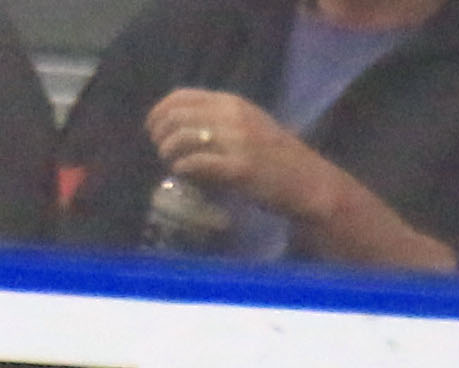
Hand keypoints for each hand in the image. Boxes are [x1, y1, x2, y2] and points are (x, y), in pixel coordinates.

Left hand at [142, 85, 306, 198]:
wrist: (307, 181)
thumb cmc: (275, 157)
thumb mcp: (248, 125)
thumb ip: (218, 120)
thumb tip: (178, 126)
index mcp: (233, 102)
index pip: (182, 96)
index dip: (159, 110)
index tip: (151, 127)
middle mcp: (233, 116)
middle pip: (177, 115)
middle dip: (159, 132)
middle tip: (157, 147)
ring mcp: (236, 141)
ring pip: (182, 137)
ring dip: (167, 150)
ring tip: (169, 161)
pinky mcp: (238, 168)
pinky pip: (196, 163)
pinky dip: (182, 168)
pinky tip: (181, 173)